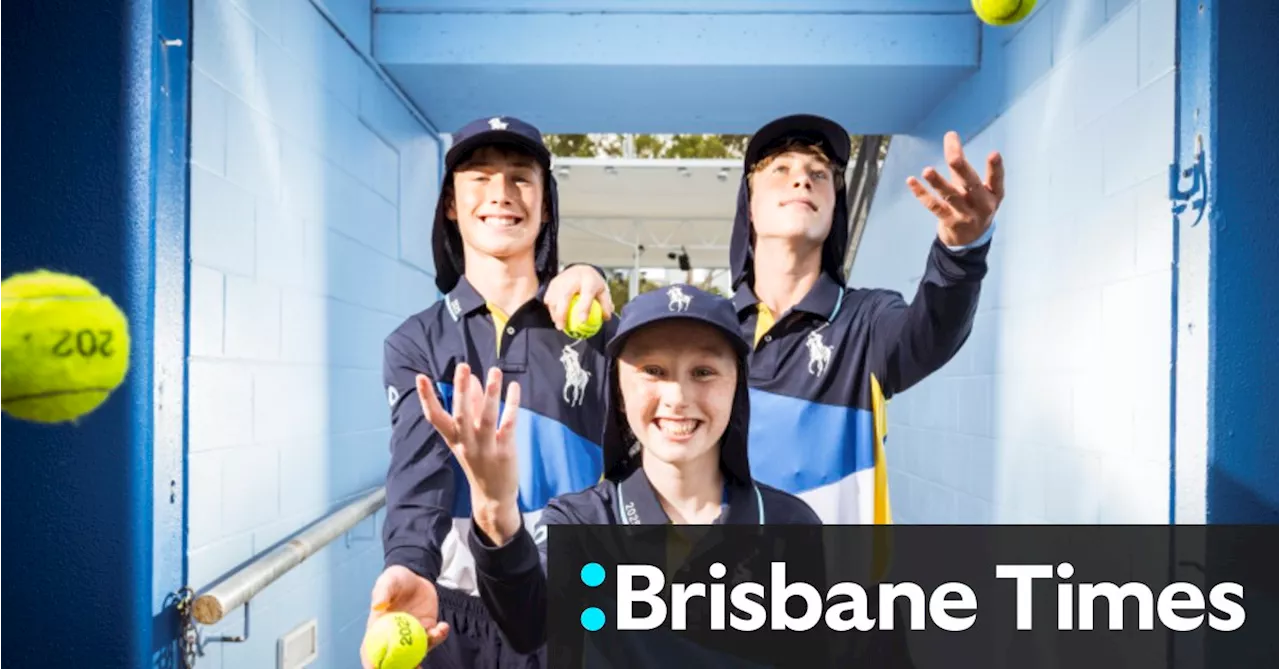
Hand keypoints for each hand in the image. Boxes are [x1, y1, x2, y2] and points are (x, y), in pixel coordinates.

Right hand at [361, 566, 449, 668]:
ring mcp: (412, 635)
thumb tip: (377, 606)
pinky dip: (439, 635)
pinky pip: (433, 638)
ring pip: (417, 652)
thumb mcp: (388, 581)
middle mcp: (394, 637)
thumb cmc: (396, 579)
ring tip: (435, 634)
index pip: (371, 651)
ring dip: (427, 650)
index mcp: (378, 630)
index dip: (372, 663)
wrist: (416, 576)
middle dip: (404, 667)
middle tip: (415, 667)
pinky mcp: (427, 630)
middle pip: (396, 659)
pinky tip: (442, 626)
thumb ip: (382, 592)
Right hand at [417, 364, 522, 543]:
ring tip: (494, 371)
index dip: (426, 398)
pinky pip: (507, 425)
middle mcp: (466, 443)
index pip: (435, 417)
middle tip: (463, 366)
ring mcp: (485, 448)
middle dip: (461, 390)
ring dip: (490, 394)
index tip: (420, 377)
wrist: (492, 496)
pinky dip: (512, 406)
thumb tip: (473, 379)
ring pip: (486, 418)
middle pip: (460, 414)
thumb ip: (471, 407)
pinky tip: (514, 387)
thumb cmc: (478, 460)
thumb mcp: (468, 436)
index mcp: (453, 438)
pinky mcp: (504, 452)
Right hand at [543, 265, 614, 331]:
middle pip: (564, 295)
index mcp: (588, 280)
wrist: (580, 269)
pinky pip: (548, 298)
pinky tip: (555, 316)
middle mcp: (573, 278)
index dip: (584, 308)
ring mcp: (561, 280)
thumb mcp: (603, 292)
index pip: (586, 294)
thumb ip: (606, 305)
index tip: (582, 321)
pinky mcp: (552, 283)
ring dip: (554, 313)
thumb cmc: (592, 284)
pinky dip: (550, 309)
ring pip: (554, 298)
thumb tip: (605, 318)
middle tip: (561, 327)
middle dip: (561, 313)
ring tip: (559, 324)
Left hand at [907, 131, 1004, 247]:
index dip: (996, 168)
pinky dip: (922, 194)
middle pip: (971, 185)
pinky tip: (911, 181)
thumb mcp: (976, 188)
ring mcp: (965, 215)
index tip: (994, 154)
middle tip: (953, 156)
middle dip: (962, 169)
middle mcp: (981, 205)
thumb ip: (962, 165)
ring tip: (927, 170)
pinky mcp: (949, 222)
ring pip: (951, 197)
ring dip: (938, 183)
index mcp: (993, 194)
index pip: (996, 180)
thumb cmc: (973, 205)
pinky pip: (934, 206)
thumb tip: (950, 135)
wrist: (970, 240)